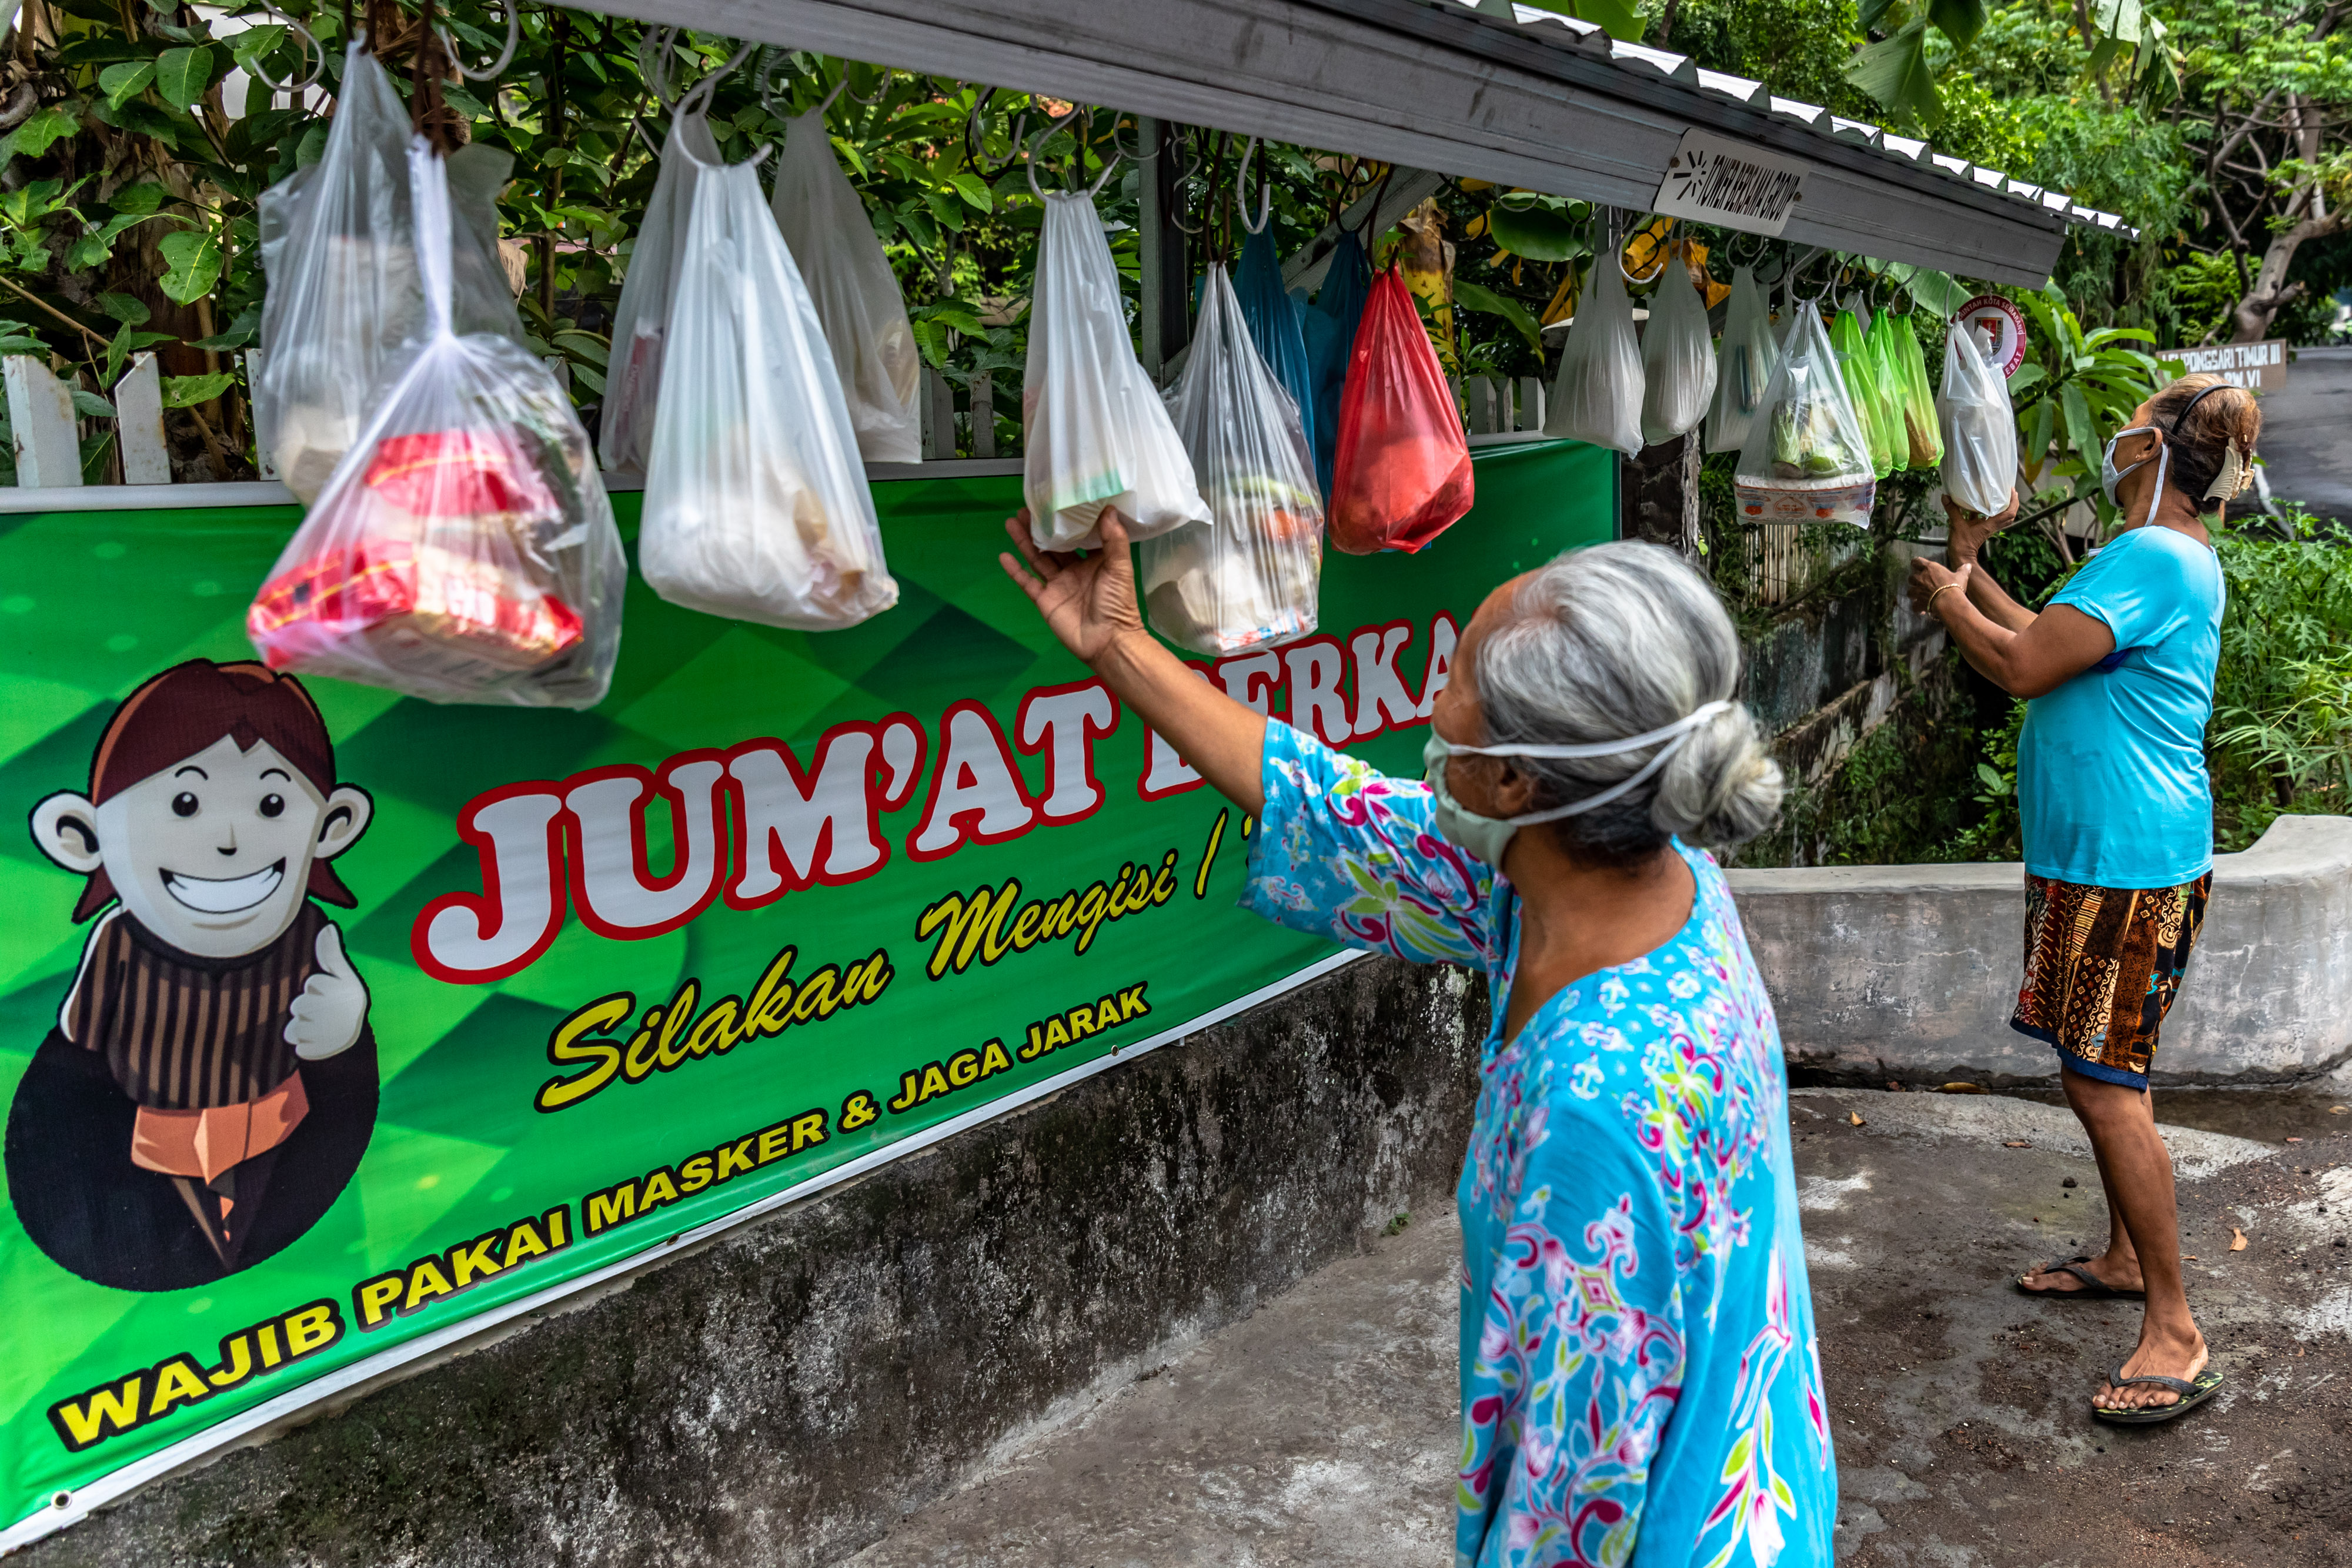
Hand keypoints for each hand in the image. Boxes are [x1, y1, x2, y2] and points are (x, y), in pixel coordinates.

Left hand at [287, 923, 368, 1060]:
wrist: (350, 1041)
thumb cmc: (343, 1001)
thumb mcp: (343, 976)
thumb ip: (332, 954)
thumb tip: (327, 926)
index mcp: (347, 993)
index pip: (313, 983)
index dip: (316, 987)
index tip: (328, 992)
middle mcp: (341, 1014)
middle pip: (300, 1005)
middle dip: (305, 1007)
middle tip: (320, 1011)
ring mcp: (329, 1035)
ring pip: (294, 1026)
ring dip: (299, 1026)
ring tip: (315, 1026)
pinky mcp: (318, 1052)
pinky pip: (295, 1044)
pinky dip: (301, 1043)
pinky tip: (314, 1041)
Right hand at [999, 507, 1148, 667]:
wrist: (1108, 640)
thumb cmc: (1118, 603)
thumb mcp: (1120, 568)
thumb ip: (1114, 540)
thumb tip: (1108, 508)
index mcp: (1095, 561)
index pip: (1080, 536)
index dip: (1069, 521)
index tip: (1059, 501)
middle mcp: (1075, 570)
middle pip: (1054, 545)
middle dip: (1040, 528)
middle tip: (1027, 508)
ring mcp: (1058, 585)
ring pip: (1038, 558)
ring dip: (1025, 541)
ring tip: (1012, 521)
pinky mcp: (1045, 600)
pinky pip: (1027, 583)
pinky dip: (1015, 571)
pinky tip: (1003, 556)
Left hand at [1908, 556, 1973, 618]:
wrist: (1948, 601)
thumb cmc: (1954, 586)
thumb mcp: (1961, 576)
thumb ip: (1963, 570)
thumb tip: (1968, 565)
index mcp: (1929, 568)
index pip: (1916, 561)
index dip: (1916, 563)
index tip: (1917, 564)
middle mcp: (1920, 578)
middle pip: (1911, 577)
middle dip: (1914, 580)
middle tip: (1920, 583)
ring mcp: (1917, 591)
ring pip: (1909, 591)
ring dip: (1913, 594)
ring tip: (1919, 596)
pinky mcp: (1918, 602)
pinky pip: (1914, 606)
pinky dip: (1917, 607)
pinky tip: (1922, 610)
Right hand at [1942, 487, 2020, 562]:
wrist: (1961, 557)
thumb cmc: (1961, 544)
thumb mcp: (1956, 525)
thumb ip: (1952, 510)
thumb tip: (1946, 497)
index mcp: (1990, 525)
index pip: (2009, 513)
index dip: (2013, 502)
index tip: (2012, 491)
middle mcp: (1992, 526)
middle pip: (2009, 515)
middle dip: (2012, 503)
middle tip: (2010, 492)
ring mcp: (1987, 528)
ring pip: (2001, 517)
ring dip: (2004, 507)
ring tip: (2001, 496)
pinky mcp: (1981, 529)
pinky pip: (1990, 518)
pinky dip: (1990, 511)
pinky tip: (1983, 504)